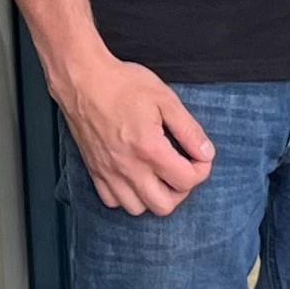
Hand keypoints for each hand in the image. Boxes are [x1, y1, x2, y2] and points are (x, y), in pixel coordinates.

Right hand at [56, 48, 214, 214]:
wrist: (83, 80)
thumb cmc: (122, 84)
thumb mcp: (165, 99)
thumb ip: (189, 129)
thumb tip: (206, 152)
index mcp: (149, 149)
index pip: (186, 180)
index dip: (201, 170)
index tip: (199, 156)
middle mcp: (128, 167)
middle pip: (164, 205)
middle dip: (180, 190)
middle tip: (181, 168)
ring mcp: (109, 172)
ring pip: (138, 208)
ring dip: (154, 196)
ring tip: (159, 174)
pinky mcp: (94, 171)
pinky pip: (113, 201)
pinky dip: (127, 196)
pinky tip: (135, 177)